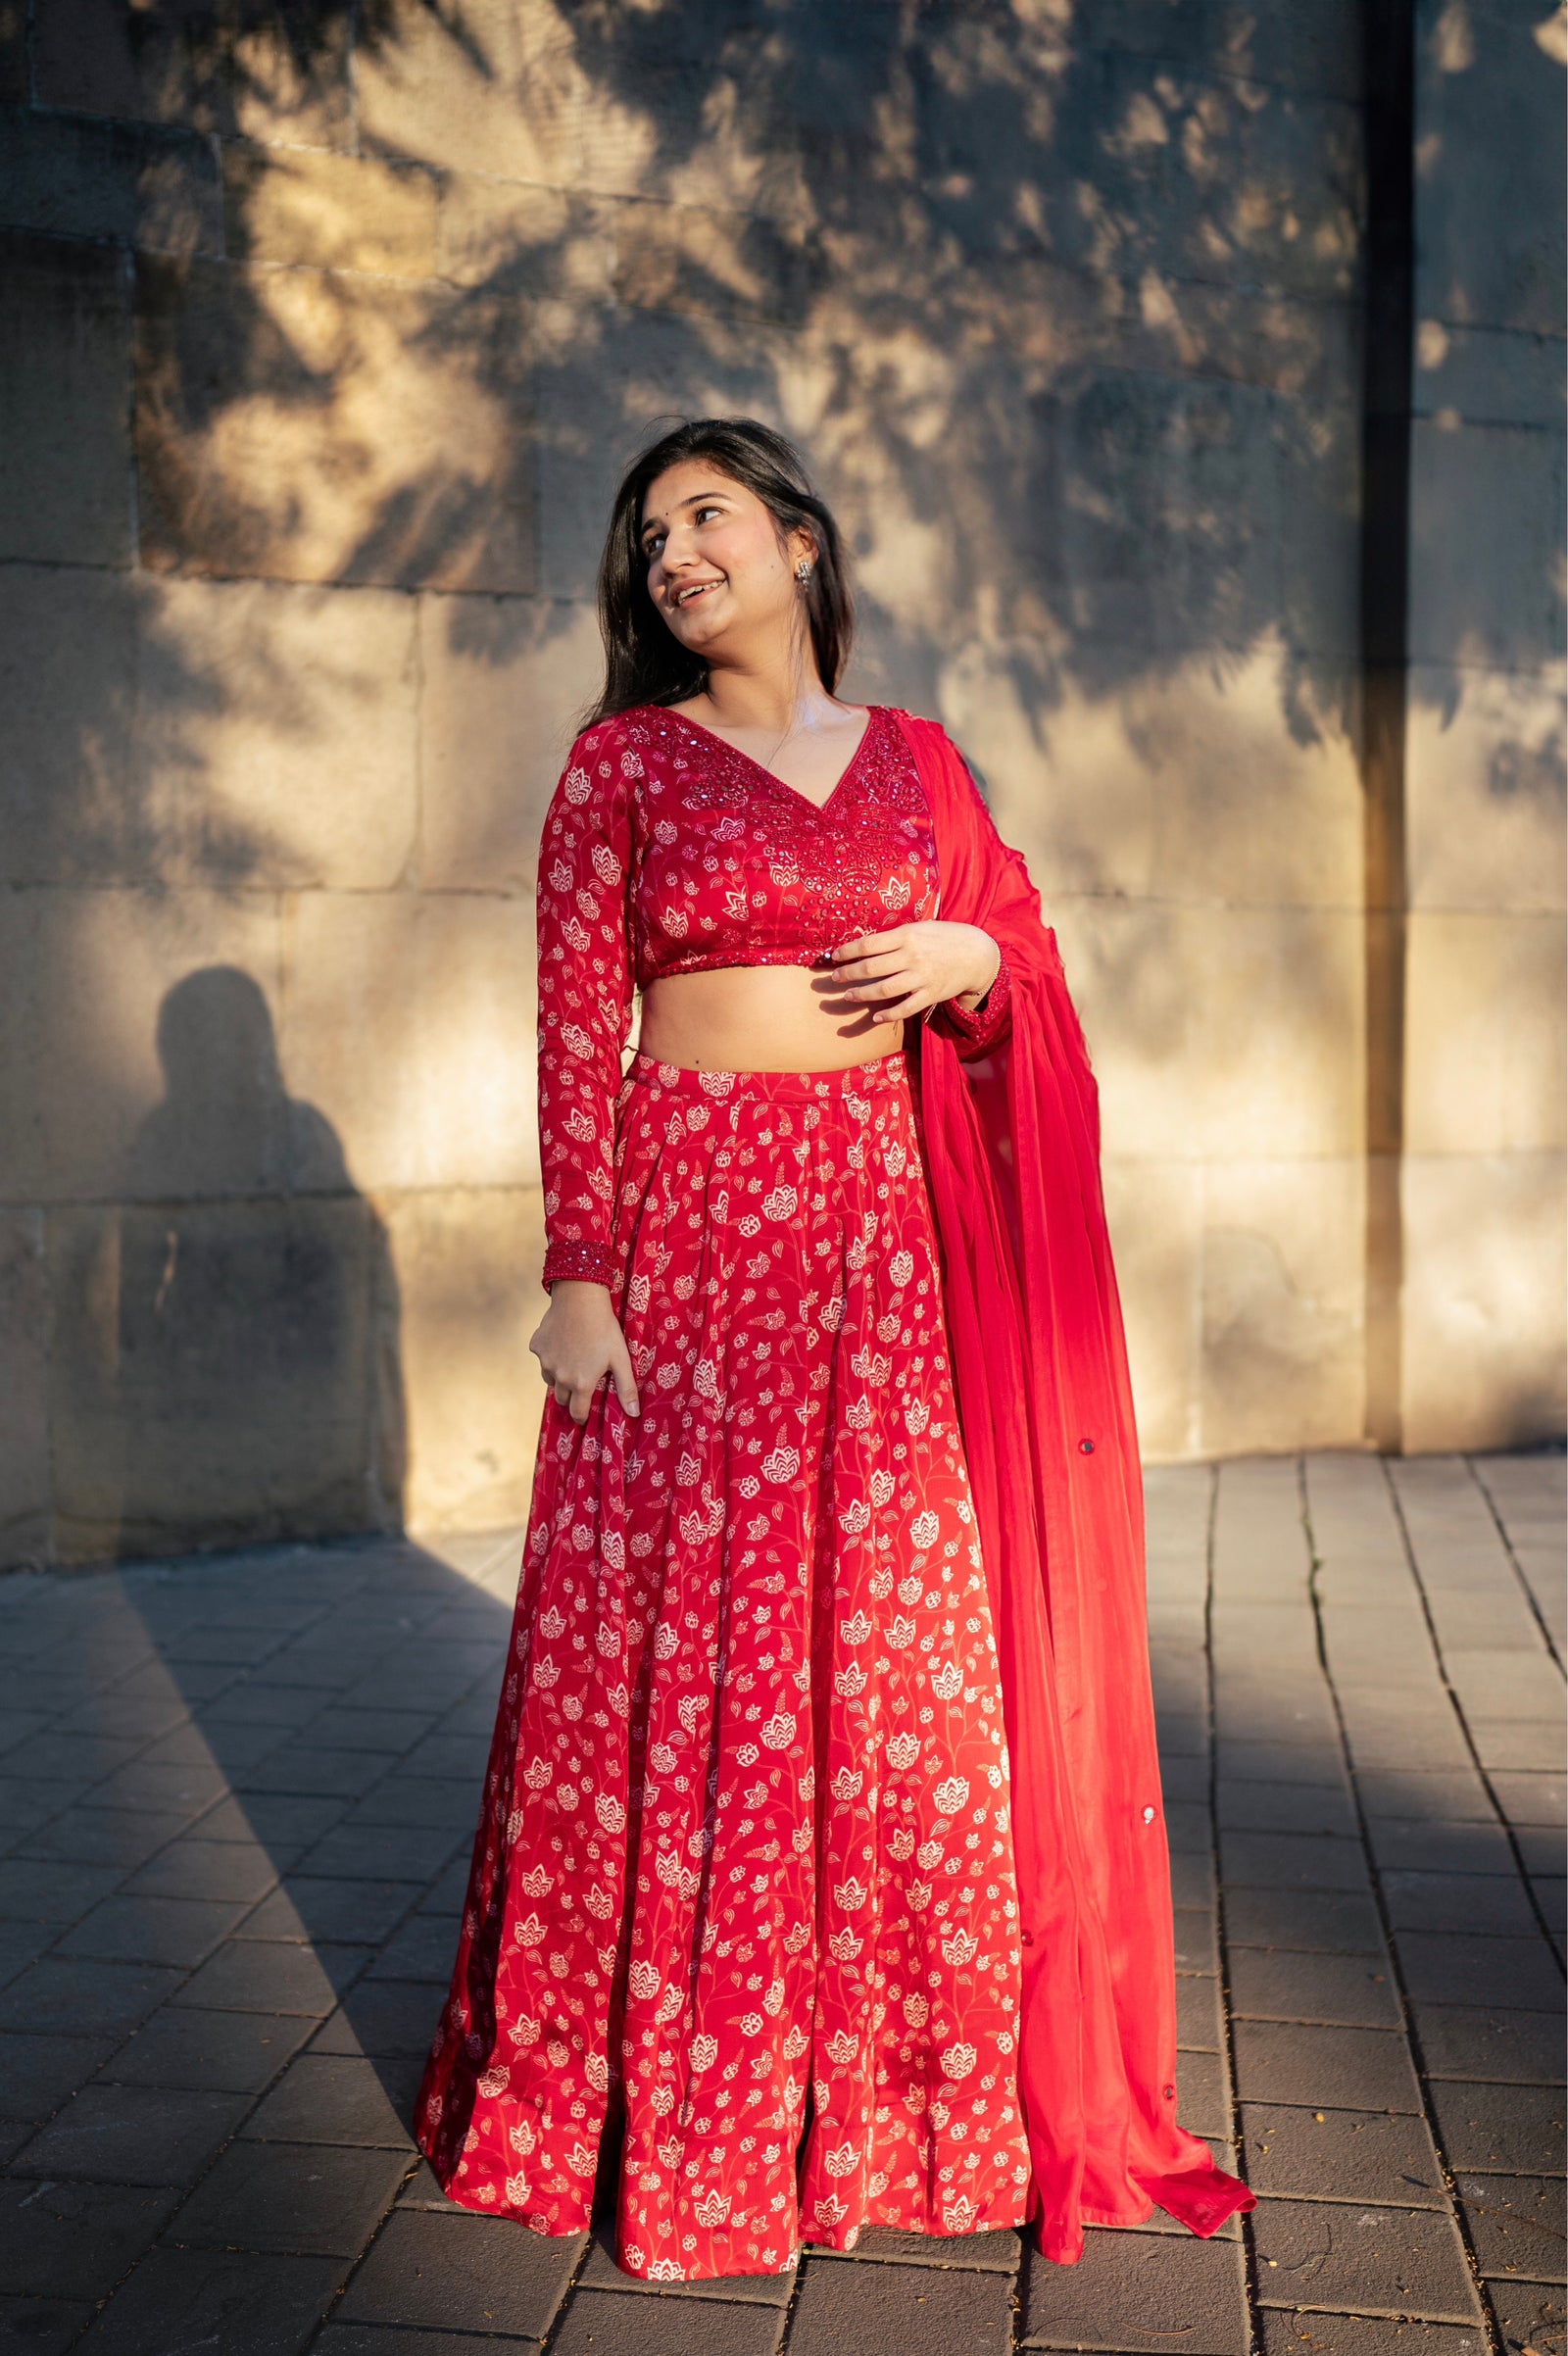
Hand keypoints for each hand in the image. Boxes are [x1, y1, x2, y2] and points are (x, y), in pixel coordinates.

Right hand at [528, 1281, 639, 1424]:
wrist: (580, 1299)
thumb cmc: (604, 1329)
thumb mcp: (620, 1358)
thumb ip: (626, 1388)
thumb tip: (634, 1414)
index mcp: (581, 1384)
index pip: (577, 1412)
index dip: (581, 1416)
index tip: (584, 1415)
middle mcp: (559, 1377)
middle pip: (562, 1398)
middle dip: (570, 1396)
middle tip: (581, 1384)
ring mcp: (545, 1361)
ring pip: (549, 1379)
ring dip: (559, 1377)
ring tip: (572, 1363)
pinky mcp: (537, 1346)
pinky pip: (542, 1357)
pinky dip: (550, 1355)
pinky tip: (563, 1342)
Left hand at [827, 921, 1000, 1021]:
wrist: (977, 954)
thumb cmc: (944, 938)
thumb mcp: (920, 928)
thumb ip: (896, 936)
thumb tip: (866, 945)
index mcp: (907, 935)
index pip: (868, 944)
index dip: (847, 952)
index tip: (834, 957)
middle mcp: (912, 956)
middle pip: (870, 968)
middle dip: (848, 975)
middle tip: (834, 979)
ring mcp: (921, 977)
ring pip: (883, 990)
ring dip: (862, 994)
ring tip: (848, 996)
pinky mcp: (930, 995)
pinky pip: (905, 1008)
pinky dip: (889, 1015)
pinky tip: (876, 1017)